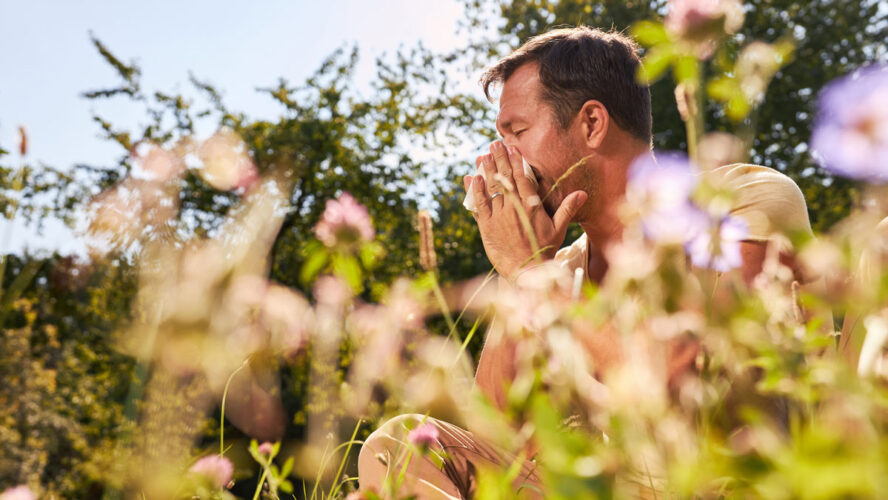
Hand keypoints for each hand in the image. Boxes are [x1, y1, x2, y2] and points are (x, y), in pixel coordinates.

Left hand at [464, 141, 587, 280]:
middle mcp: (514, 208)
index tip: (512, 147)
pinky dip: (474, 191)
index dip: (516, 161)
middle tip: (494, 144)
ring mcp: (498, 216)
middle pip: (504, 178)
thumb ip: (567, 208)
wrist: (526, 271)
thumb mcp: (559, 229)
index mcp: (531, 206)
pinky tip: (471, 178)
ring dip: (485, 170)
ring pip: (490, 188)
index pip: (522, 178)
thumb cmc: (544, 250)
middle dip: (499, 159)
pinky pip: (479, 205)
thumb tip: (583, 193)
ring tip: (481, 155)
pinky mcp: (486, 226)